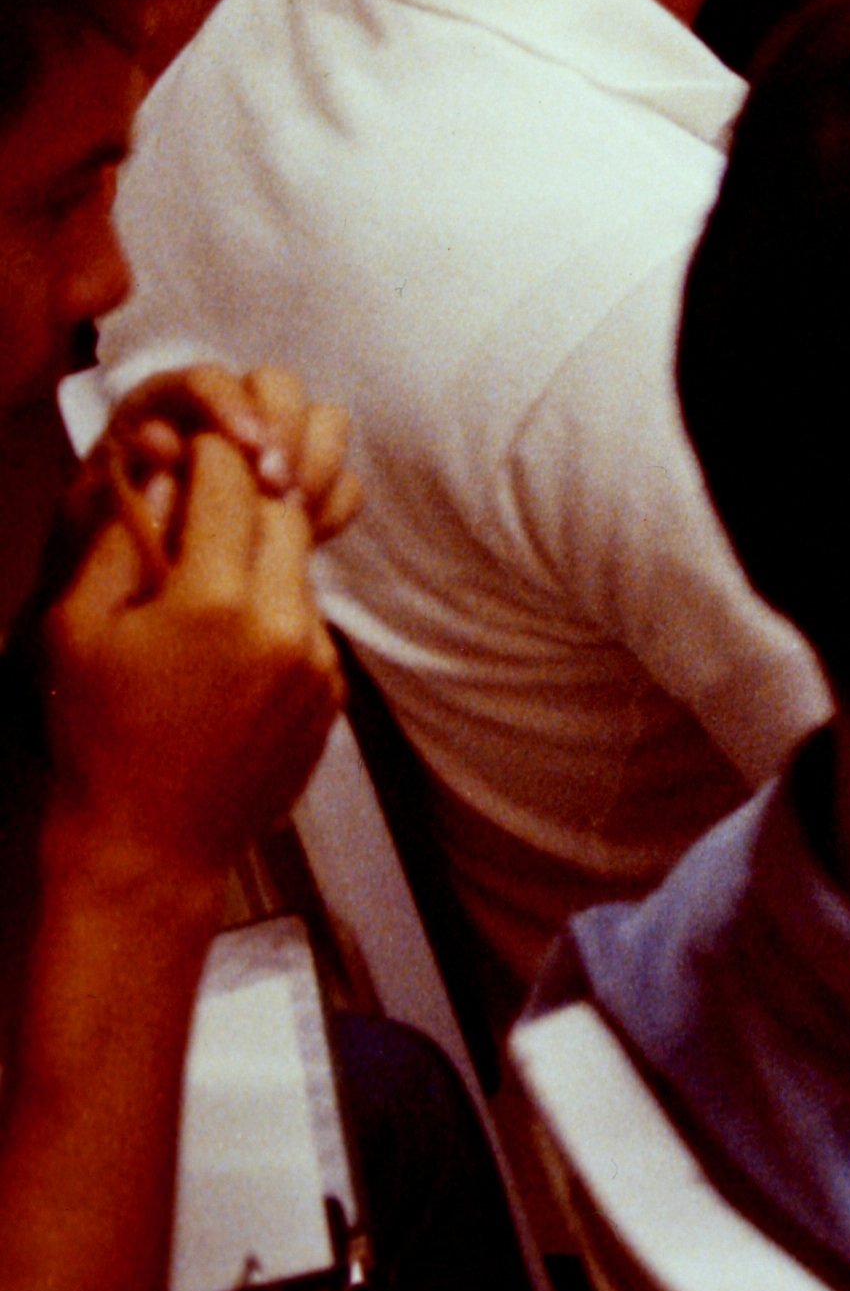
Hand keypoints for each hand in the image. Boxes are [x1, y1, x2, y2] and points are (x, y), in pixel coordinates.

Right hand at [39, 430, 344, 901]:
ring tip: (214, 569)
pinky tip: (231, 634)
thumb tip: (156, 464)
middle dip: (252, 491)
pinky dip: (277, 609)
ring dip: (264, 554)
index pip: (232, 487)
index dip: (213, 456)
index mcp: (211, 602)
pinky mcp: (332, 692)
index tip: (197, 444)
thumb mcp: (75, 630)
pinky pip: (310, 623)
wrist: (147, 846)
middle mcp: (279, 624)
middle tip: (220, 484)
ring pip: (301, 569)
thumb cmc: (92, 736)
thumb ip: (119, 539)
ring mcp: (315, 661)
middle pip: (284, 516)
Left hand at [63, 364, 359, 561]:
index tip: (252, 451)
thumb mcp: (91, 520)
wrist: (112, 604)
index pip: (207, 382)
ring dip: (316, 465)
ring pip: (324, 422)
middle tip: (281, 490)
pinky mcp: (298, 489)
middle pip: (278, 386)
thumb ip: (126, 477)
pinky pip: (342, 478)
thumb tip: (163, 439)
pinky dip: (332, 501)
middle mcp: (220, 418)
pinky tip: (308, 535)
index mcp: (162, 409)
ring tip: (296, 515)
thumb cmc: (92, 554)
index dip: (233, 408)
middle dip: (288, 433)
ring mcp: (266, 452)